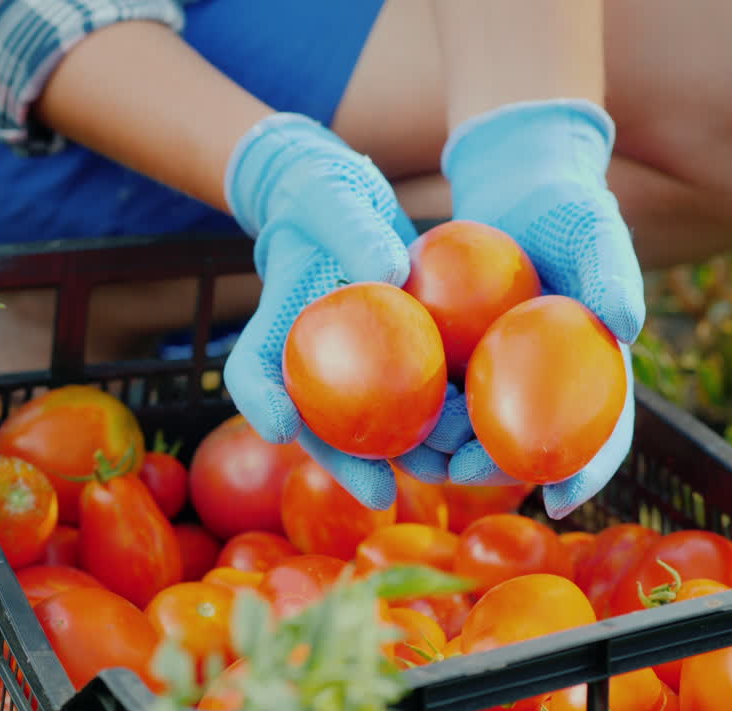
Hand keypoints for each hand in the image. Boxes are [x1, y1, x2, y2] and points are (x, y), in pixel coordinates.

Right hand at [221, 112, 420, 509]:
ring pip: (368, 429)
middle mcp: (307, 368)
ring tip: (443, 475)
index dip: (263, 406)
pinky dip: (441, 423)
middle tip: (381, 492)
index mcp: (273, 334)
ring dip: (403, 457)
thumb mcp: (334, 199)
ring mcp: (348, 375)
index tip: (281, 429)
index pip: (253, 377)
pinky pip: (413, 403)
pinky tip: (479, 438)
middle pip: (317, 427)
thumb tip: (390, 273)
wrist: (344, 207)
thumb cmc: (324, 197)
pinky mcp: (390, 369)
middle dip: (349, 464)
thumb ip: (354, 231)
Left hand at [418, 99, 645, 518]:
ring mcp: (497, 374)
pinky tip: (383, 419)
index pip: (601, 433)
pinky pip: (433, 390)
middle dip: (491, 469)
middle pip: (524, 444)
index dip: (587, 471)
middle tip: (459, 473)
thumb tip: (626, 324)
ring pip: (472, 427)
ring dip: (443, 450)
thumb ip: (612, 274)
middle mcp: (544, 385)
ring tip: (414, 457)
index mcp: (593, 373)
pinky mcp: (453, 356)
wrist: (516, 185)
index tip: (562, 500)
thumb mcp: (594, 232)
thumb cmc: (568, 209)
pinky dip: (413, 409)